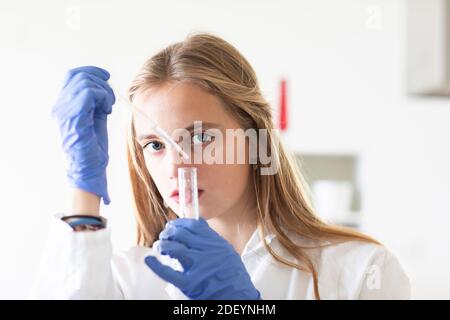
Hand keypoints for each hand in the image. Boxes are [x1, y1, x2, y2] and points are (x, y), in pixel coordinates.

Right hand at [52, 66, 114, 204]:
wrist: (89, 169)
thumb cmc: (93, 146)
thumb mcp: (95, 117)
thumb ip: (95, 101)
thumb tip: (104, 85)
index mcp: (63, 105)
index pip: (72, 75)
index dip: (91, 71)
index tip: (106, 77)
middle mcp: (60, 106)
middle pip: (79, 76)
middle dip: (101, 82)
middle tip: (110, 99)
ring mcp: (64, 112)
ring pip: (85, 83)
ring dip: (104, 92)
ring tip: (108, 107)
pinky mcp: (74, 119)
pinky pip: (88, 95)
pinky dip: (103, 97)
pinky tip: (107, 110)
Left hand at [144, 218, 260, 299]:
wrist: (239, 299)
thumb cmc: (233, 278)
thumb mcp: (228, 252)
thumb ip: (213, 239)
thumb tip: (198, 223)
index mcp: (217, 244)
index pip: (194, 226)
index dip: (180, 223)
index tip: (173, 225)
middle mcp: (208, 253)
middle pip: (182, 234)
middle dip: (169, 232)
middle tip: (164, 235)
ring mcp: (198, 268)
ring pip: (174, 249)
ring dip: (163, 245)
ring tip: (159, 247)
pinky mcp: (190, 285)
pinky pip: (169, 273)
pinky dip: (156, 265)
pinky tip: (149, 260)